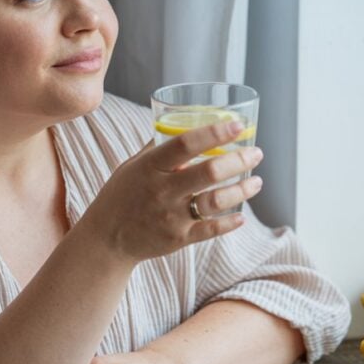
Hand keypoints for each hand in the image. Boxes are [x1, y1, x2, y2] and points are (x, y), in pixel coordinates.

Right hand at [79, 120, 262, 262]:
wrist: (106, 238)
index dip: (213, 133)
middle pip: (208, 172)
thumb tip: (183, 124)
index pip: (185, 144)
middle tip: (256, 153)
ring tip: (256, 182)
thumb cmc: (122, 194)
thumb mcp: (133, 165)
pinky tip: (241, 215)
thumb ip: (158, 148)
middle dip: (239, 160)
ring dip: (241, 191)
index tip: (237, 125)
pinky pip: (210, 229)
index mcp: (150, 167)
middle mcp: (162, 190)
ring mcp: (171, 216)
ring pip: (215, 202)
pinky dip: (229, 222)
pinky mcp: (178, 239)